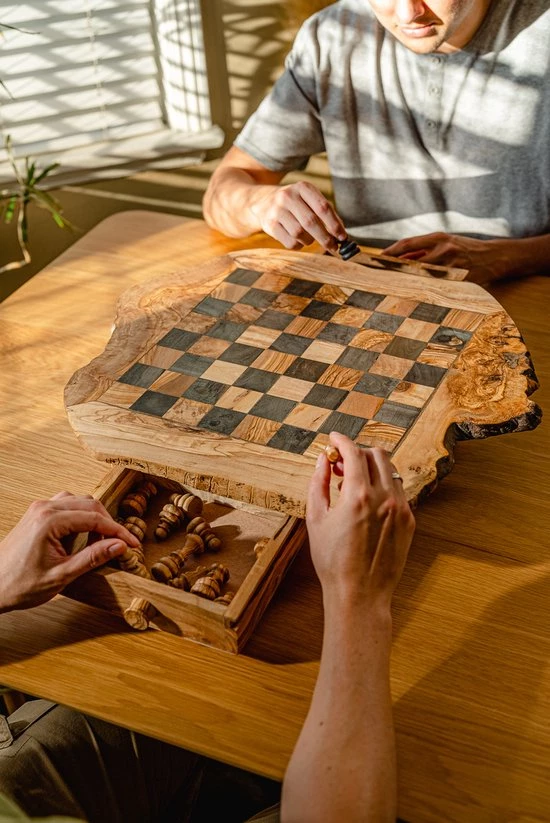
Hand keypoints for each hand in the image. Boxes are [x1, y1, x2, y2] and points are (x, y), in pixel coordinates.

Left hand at [0, 492, 139, 612]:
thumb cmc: (19, 585)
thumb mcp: (61, 576)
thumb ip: (92, 558)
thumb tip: (119, 546)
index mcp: (50, 521)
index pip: (95, 518)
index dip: (118, 531)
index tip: (132, 544)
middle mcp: (44, 508)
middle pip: (90, 504)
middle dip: (109, 523)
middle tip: (121, 544)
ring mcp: (39, 509)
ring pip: (79, 501)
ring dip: (94, 518)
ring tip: (100, 541)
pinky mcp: (36, 514)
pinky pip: (66, 506)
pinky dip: (80, 516)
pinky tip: (82, 535)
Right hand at [249, 181, 346, 252]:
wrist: (263, 202)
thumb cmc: (295, 204)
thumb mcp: (309, 200)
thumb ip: (326, 213)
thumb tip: (342, 235)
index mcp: (302, 187)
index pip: (323, 207)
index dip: (334, 224)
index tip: (343, 237)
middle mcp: (287, 196)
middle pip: (311, 222)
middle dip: (325, 238)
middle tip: (333, 247)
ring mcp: (276, 210)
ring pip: (299, 234)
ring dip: (309, 241)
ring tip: (311, 239)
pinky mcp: (269, 225)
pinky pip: (289, 242)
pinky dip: (298, 246)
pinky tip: (298, 240)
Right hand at [306, 434, 414, 608]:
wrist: (360, 594)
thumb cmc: (332, 561)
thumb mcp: (316, 519)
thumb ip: (319, 483)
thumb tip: (322, 460)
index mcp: (358, 496)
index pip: (353, 452)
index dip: (341, 440)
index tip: (333, 438)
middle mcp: (384, 498)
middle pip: (376, 454)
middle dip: (357, 452)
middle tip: (341, 462)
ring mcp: (400, 509)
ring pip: (390, 471)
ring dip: (372, 468)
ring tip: (353, 482)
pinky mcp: (409, 522)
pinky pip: (398, 491)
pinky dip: (383, 486)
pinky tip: (368, 500)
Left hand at [383, 233, 507, 283]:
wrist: (495, 256)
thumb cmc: (465, 249)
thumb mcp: (446, 243)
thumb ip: (424, 250)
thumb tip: (399, 259)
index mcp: (439, 238)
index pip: (408, 244)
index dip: (390, 252)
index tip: (376, 259)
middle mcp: (444, 250)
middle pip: (411, 262)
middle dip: (394, 270)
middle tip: (377, 277)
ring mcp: (452, 266)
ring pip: (422, 277)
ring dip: (407, 283)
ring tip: (392, 289)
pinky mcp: (459, 280)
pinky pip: (437, 288)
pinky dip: (424, 292)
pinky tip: (415, 297)